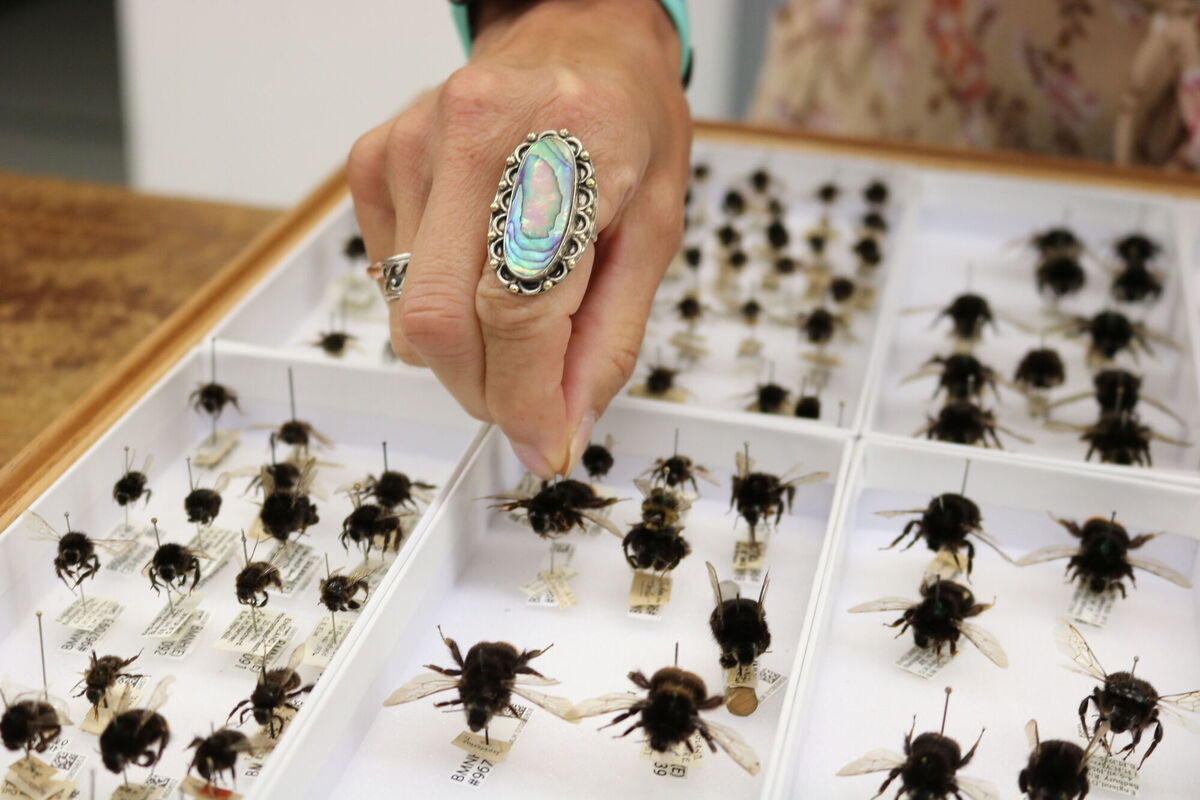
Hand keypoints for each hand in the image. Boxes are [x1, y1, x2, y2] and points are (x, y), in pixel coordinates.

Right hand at [348, 0, 689, 476]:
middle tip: (527, 396)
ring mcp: (412, 142)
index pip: (517, 307)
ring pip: (407, 314)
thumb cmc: (629, 126)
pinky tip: (477, 261)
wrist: (576, 39)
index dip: (525, 399)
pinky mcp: (374, 158)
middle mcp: (474, 132)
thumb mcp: (654, 233)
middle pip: (439, 323)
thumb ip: (607, 342)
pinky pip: (387, 279)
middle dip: (485, 391)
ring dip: (463, 352)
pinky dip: (431, 304)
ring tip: (515, 304)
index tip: (544, 443)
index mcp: (566, 144)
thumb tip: (556, 432)